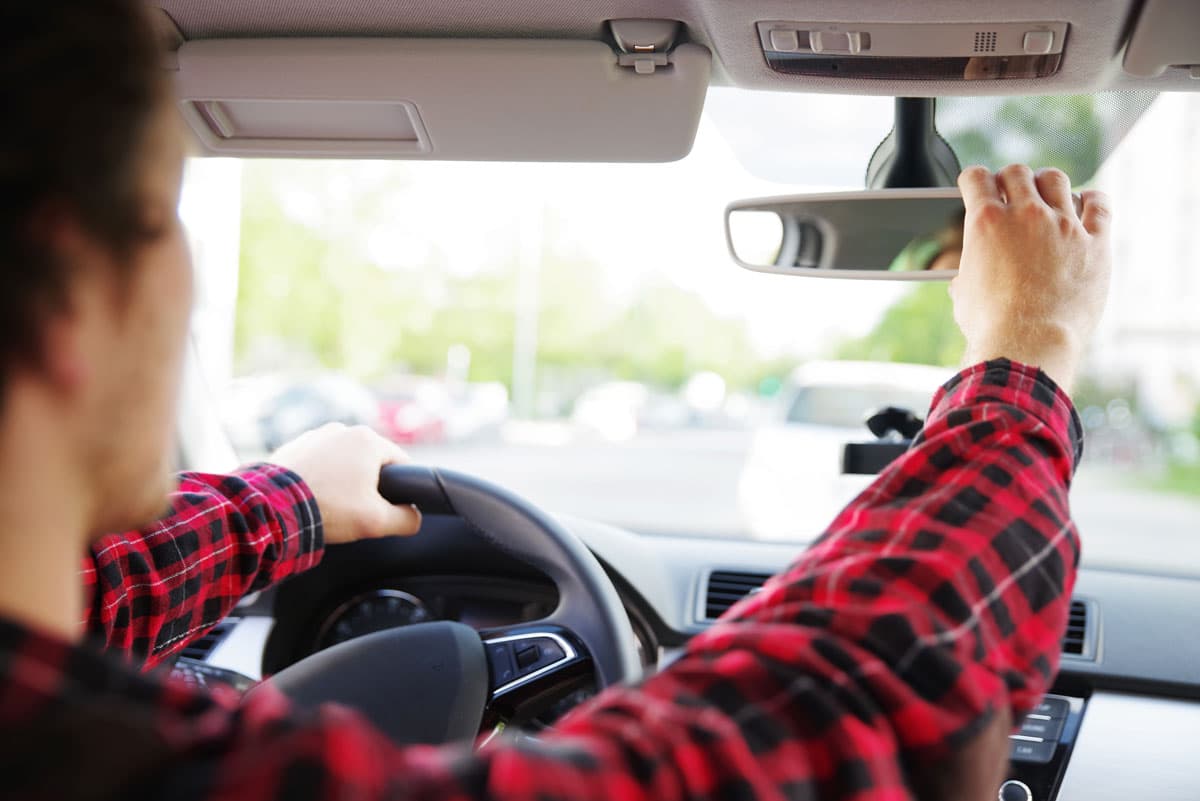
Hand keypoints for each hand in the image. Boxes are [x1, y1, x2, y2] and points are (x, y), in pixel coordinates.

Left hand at [267, 423, 421, 544]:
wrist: (273, 508)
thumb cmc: (329, 508)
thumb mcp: (377, 522)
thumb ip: (407, 519)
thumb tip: (413, 516)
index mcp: (368, 439)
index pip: (400, 464)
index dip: (400, 489)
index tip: (386, 508)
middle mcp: (342, 430)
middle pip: (371, 462)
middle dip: (367, 486)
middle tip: (355, 511)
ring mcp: (314, 436)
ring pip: (343, 462)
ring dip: (342, 481)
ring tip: (331, 505)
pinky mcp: (293, 447)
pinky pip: (318, 463)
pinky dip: (319, 478)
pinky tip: (313, 497)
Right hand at [952, 164, 1111, 389]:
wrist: (1028, 346)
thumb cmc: (990, 326)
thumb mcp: (964, 292)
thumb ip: (969, 269)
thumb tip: (968, 275)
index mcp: (985, 222)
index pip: (976, 178)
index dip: (974, 180)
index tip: (977, 186)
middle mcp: (1025, 215)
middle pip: (1017, 172)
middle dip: (1009, 180)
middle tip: (1010, 193)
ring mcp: (1064, 226)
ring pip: (1056, 180)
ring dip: (1046, 184)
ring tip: (1046, 197)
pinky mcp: (1096, 243)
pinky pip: (1099, 204)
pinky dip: (1090, 200)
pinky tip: (1085, 205)